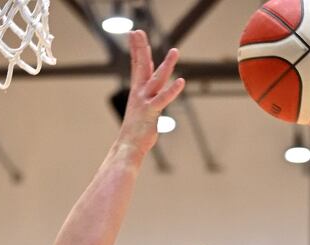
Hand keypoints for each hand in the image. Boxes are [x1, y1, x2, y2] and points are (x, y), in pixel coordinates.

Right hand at [118, 30, 184, 157]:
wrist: (128, 147)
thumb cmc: (135, 131)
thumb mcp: (139, 109)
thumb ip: (146, 96)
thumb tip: (150, 90)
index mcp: (137, 92)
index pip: (137, 66)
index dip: (137, 49)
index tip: (135, 34)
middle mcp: (139, 94)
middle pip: (141, 66)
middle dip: (140, 48)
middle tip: (138, 32)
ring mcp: (144, 102)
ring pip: (157, 80)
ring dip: (167, 65)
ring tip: (175, 51)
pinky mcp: (151, 113)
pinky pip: (163, 99)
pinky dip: (172, 91)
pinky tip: (181, 81)